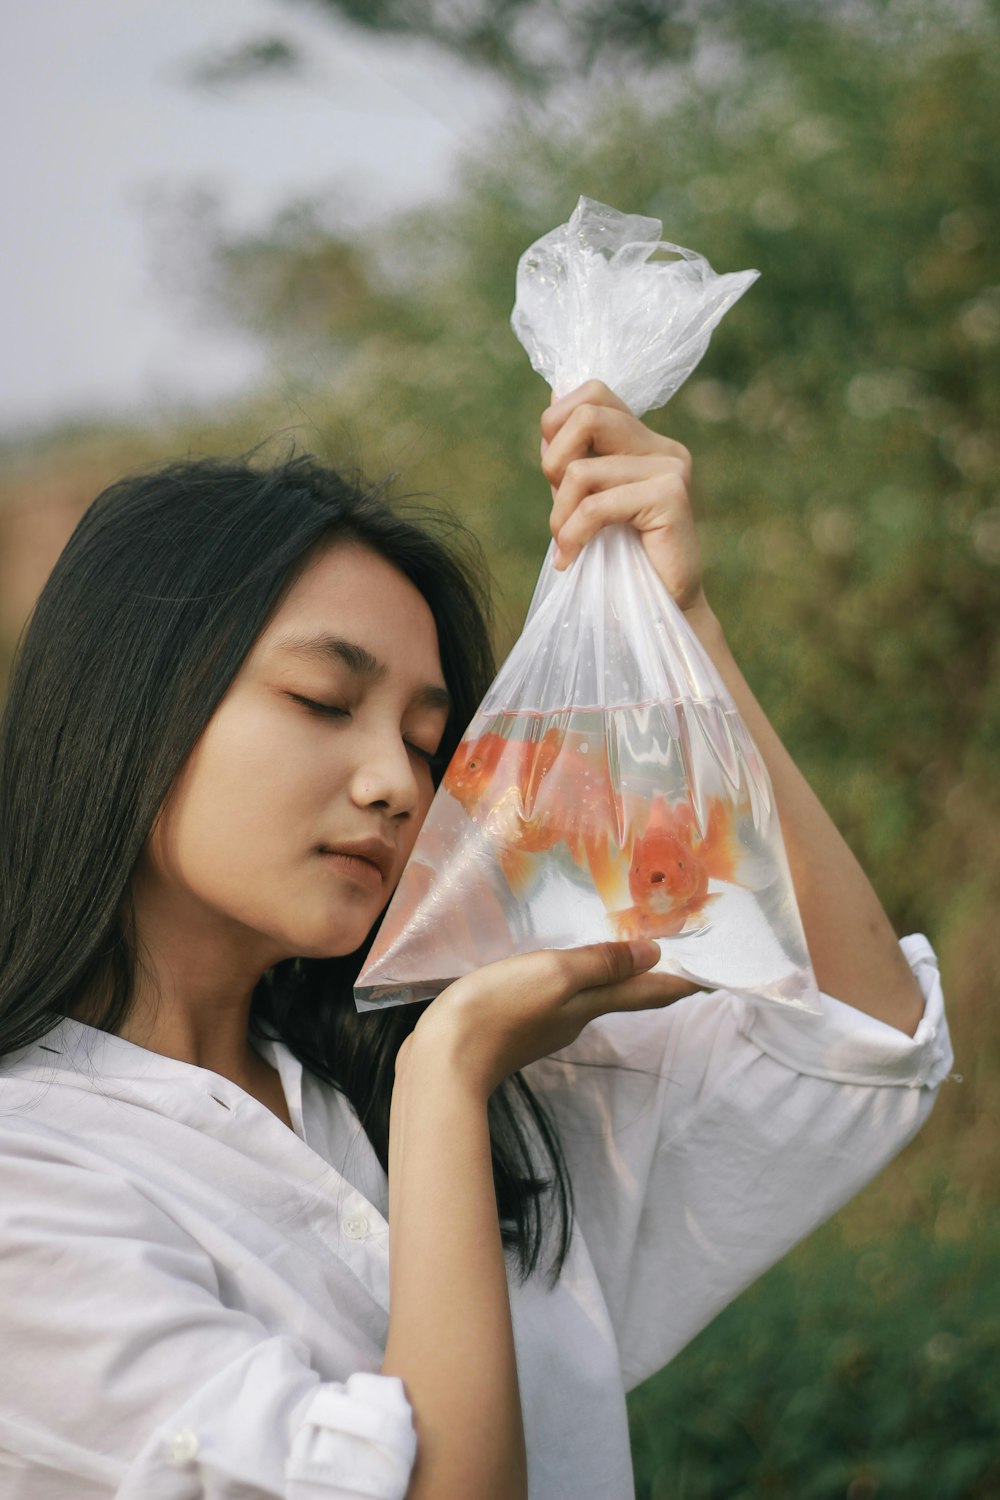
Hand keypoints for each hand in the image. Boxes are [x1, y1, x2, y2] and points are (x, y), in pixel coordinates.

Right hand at [400, 940, 693, 1098]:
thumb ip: (602, 963)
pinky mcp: (515, 1026)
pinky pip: (556, 997)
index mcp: (591, 1005)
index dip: (684, 980)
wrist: (444, 1060)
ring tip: (617, 947)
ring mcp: (545, 1026)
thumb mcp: (555, 975)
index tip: (716, 971)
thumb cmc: (501, 1008)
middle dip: (648, 972)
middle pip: (623, 993)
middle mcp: (576, 1019)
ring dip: (609, 974)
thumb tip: (656, 954)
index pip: (650, 991)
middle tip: (669, 944)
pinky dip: (570, 980)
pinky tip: (555, 966)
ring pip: (588, 995)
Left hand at [540, 379, 706, 616]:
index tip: (553, 473)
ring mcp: (671, 469)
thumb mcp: (587, 501)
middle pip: (586, 414)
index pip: (593, 392)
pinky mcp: (671, 497)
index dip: (556, 422)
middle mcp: (663, 448)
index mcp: (645, 442)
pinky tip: (569, 559)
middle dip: (552, 460)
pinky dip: (572, 534)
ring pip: (582, 470)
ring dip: (558, 514)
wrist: (662, 611)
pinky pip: (597, 505)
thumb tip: (553, 396)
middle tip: (556, 507)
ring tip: (564, 544)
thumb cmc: (621, 563)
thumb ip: (574, 457)